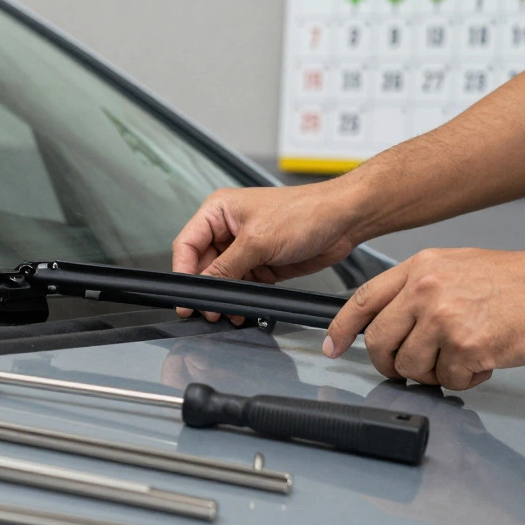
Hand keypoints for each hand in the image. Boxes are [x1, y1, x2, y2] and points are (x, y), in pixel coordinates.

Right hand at [172, 184, 360, 322]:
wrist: (341, 221)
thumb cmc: (304, 212)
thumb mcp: (258, 241)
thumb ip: (226, 266)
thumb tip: (205, 286)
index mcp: (219, 211)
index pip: (187, 244)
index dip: (182, 270)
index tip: (185, 293)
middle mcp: (228, 229)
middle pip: (202, 265)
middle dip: (205, 288)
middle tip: (206, 309)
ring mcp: (244, 248)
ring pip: (221, 279)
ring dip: (223, 297)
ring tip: (223, 313)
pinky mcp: (260, 264)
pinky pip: (241, 285)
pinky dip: (240, 298)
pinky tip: (240, 309)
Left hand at [325, 247, 524, 389]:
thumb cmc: (518, 281)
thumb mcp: (456, 267)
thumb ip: (419, 290)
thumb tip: (393, 321)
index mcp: (419, 268)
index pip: (362, 300)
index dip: (342, 328)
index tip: (333, 346)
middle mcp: (425, 289)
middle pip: (379, 342)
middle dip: (390, 364)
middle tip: (408, 370)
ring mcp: (443, 318)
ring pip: (411, 367)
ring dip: (434, 374)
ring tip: (461, 358)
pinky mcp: (466, 345)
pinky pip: (449, 379)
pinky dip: (466, 379)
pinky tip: (484, 361)